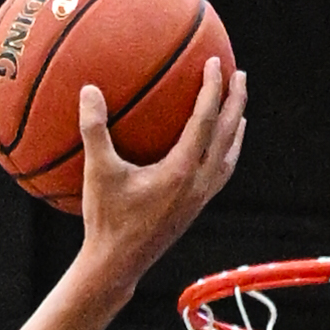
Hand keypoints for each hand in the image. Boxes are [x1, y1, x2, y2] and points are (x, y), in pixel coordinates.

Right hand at [76, 60, 248, 286]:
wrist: (117, 266)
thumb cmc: (106, 220)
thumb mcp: (97, 173)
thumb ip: (94, 130)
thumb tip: (88, 89)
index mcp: (181, 171)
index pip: (205, 120)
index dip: (212, 88)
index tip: (215, 62)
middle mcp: (198, 184)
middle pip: (227, 135)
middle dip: (235, 102)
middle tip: (240, 74)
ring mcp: (200, 199)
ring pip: (229, 157)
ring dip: (235, 130)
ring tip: (238, 111)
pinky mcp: (194, 210)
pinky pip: (220, 174)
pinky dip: (225, 153)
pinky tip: (215, 148)